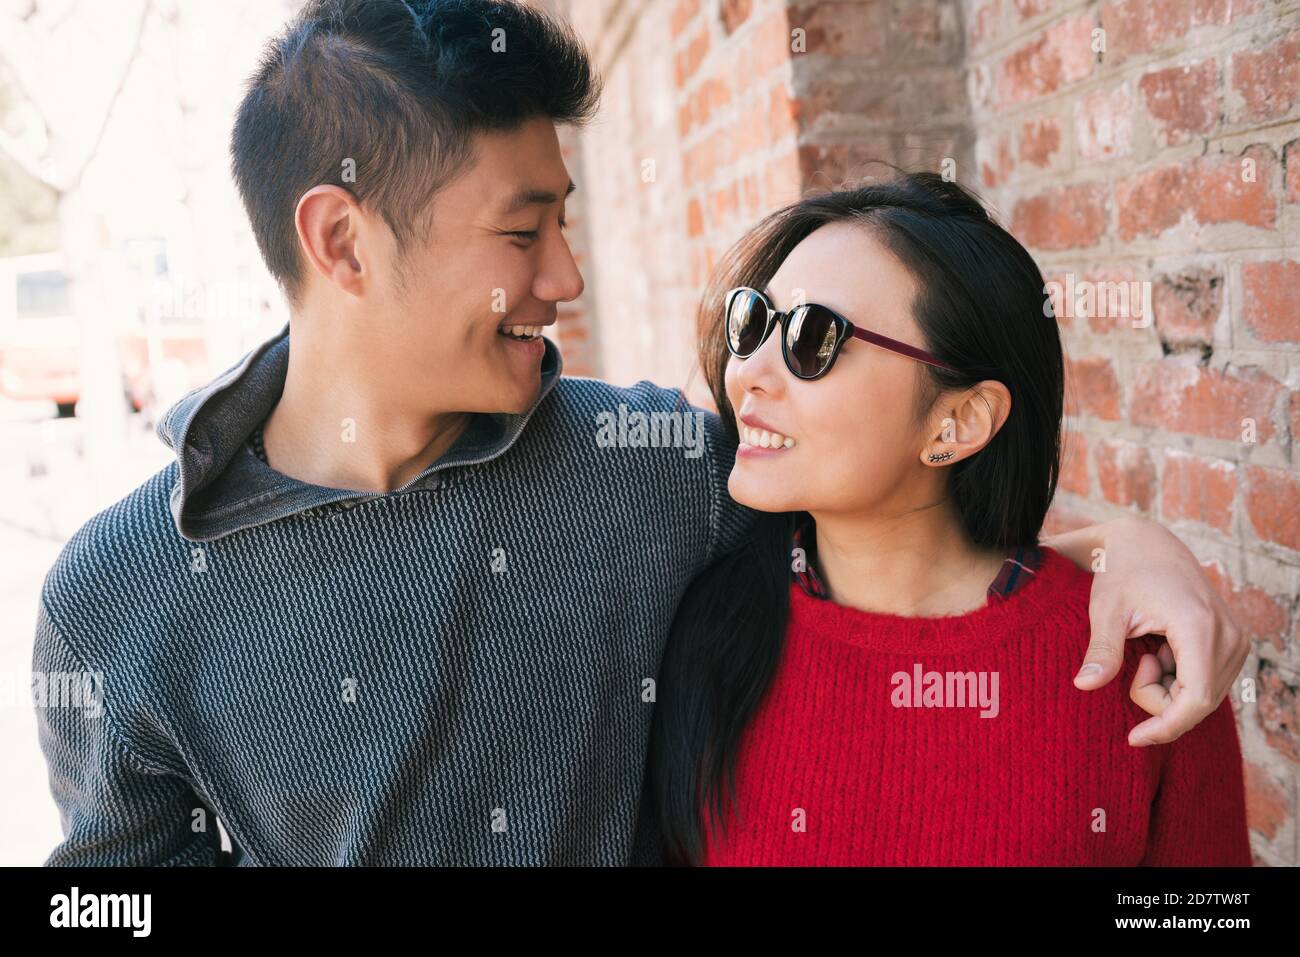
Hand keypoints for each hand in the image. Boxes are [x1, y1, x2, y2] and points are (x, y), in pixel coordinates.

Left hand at [1045, 516, 1248, 746]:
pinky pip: (1206, 681)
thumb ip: (1101, 651)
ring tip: (1147, 648)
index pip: (1195, 699)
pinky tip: (1161, 649)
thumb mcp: (1106, 610)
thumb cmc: (1123, 572)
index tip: (1134, 738)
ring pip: (1202, 695)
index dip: (1166, 726)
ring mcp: (1235, 639)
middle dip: (1157, 697)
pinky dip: (1177, 677)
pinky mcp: (1233, 641)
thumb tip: (1083, 686)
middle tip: (1136, 660)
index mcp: (1199, 627)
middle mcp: (1228, 636)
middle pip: (1196, 702)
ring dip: (1166, 686)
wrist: (1147, 542)